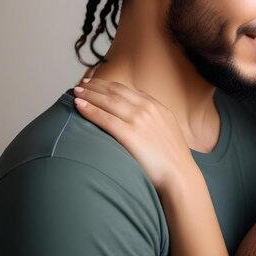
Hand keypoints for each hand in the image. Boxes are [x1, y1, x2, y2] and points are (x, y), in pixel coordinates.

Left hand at [73, 78, 197, 195]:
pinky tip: (79, 105)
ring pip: (107, 101)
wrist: (179, 173)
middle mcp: (146, 108)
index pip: (126, 89)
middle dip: (95, 86)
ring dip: (89, 94)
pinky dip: (90, 110)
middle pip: (114, 91)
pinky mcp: (129, 134)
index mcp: (155, 106)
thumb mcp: (168, 125)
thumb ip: (154, 112)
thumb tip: (139, 101)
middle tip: (81, 83)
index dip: (108, 84)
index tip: (95, 83)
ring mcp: (138, 120)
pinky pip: (105, 118)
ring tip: (76, 91)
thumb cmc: (173, 155)